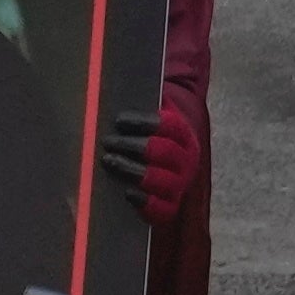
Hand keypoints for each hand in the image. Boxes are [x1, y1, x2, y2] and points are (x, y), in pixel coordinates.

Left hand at [100, 90, 199, 220]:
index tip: (119, 121)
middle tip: (107, 142)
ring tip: (109, 161)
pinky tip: (127, 193)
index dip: (144, 123)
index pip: (170, 126)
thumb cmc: (144, 137)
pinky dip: (146, 204)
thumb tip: (116, 84)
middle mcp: (187, 160)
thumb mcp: (145, 119)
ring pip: (162, 180)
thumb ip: (138, 102)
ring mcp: (179, 184)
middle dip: (133, 146)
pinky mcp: (169, 206)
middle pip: (164, 152)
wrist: (161, 167)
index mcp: (183, 135)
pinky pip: (162, 210)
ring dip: (134, 170)